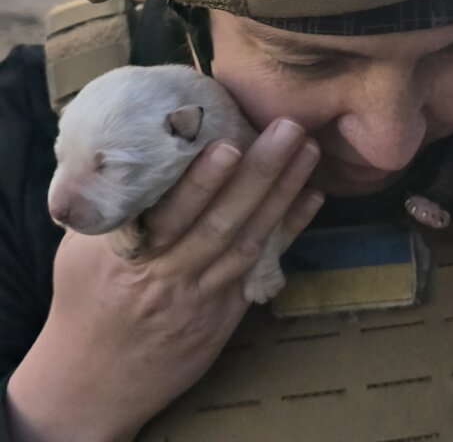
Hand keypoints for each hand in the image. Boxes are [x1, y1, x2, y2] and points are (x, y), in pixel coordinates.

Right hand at [7, 118, 323, 441]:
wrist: (93, 383)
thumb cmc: (85, 300)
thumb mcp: (81, 250)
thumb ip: (112, 204)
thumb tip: (133, 145)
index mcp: (127, 255)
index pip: (168, 214)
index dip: (201, 183)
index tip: (228, 143)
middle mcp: (168, 275)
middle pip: (220, 222)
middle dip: (259, 173)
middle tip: (289, 129)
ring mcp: (201, 296)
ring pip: (248, 241)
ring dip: (282, 193)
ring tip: (308, 150)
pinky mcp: (225, 313)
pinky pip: (261, 266)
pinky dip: (288, 230)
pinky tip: (312, 196)